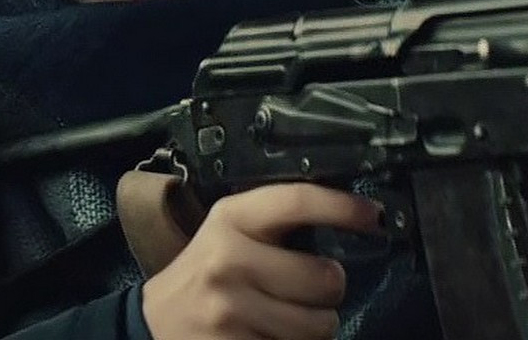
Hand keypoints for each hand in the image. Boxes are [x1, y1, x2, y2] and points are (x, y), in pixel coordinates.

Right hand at [140, 182, 379, 339]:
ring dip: (315, 326)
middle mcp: (228, 260)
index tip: (372, 215)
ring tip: (288, 318)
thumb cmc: (203, 275)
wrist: (155, 323)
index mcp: (229, 220)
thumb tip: (347, 216)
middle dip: (329, 290)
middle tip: (312, 289)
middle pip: (325, 278)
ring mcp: (229, 310)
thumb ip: (274, 225)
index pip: (296, 201)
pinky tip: (268, 335)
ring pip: (319, 325)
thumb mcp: (227, 234)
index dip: (343, 207)